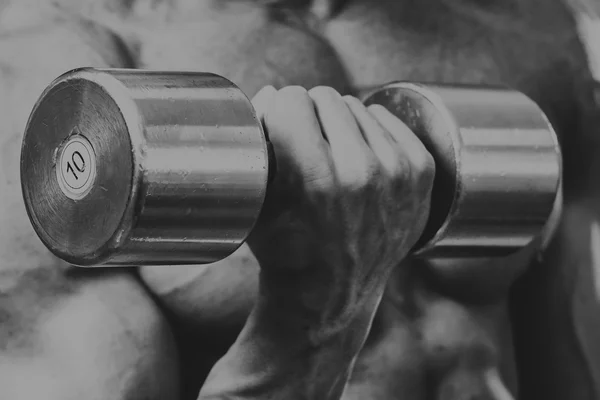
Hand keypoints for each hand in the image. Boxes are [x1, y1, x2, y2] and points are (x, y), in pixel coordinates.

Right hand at [247, 85, 434, 336]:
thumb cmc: (285, 250)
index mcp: (314, 179)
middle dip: (308, 115)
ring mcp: (397, 171)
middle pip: (325, 97)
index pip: (293, 100)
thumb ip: (259, 144)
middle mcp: (361, 172)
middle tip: (304, 143)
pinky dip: (369, 130)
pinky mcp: (421, 171)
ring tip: (330, 155)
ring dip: (338, 122)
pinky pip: (386, 119)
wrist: (332, 293)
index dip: (279, 112)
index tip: (279, 127)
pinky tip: (357, 155)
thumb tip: (272, 93)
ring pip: (356, 105)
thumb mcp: (257, 204)